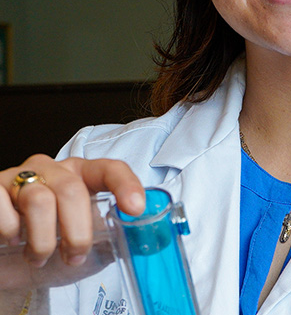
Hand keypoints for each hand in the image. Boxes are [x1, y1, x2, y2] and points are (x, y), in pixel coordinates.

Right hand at [0, 155, 144, 268]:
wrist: (9, 257)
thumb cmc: (52, 242)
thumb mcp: (85, 241)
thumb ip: (111, 236)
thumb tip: (141, 240)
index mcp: (83, 174)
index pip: (109, 169)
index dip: (125, 185)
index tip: (135, 208)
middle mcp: (54, 169)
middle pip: (72, 190)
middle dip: (76, 231)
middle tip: (74, 255)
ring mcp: (22, 175)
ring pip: (39, 200)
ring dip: (42, 240)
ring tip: (40, 255)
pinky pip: (3, 208)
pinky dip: (10, 232)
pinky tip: (12, 239)